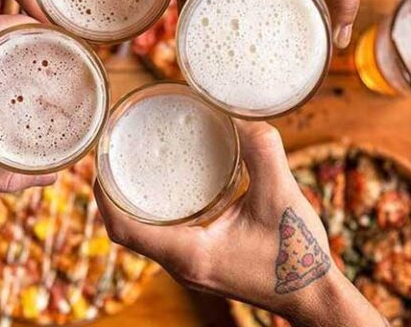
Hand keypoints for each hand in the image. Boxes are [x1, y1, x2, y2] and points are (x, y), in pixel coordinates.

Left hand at [94, 121, 385, 325]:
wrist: (315, 295)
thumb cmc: (297, 254)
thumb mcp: (281, 196)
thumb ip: (263, 151)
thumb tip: (240, 116)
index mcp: (190, 253)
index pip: (124, 231)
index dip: (102, 198)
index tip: (96, 165)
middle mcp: (183, 265)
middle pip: (127, 233)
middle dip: (111, 196)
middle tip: (111, 157)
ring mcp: (191, 268)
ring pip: (144, 237)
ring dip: (130, 205)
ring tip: (130, 166)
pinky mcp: (202, 264)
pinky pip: (163, 238)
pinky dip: (154, 213)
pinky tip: (167, 188)